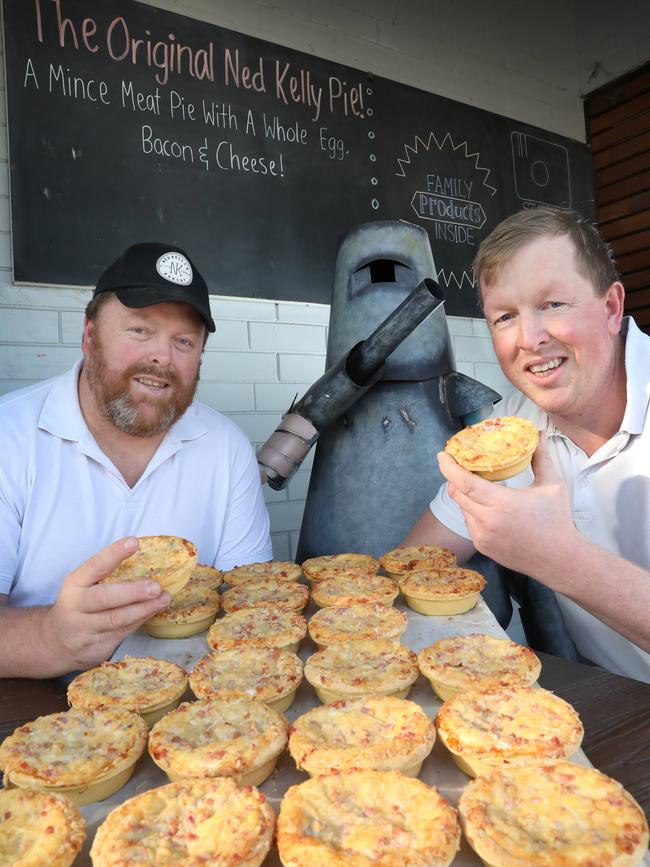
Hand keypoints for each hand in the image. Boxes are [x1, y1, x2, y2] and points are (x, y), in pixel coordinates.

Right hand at [41, 537, 170, 670]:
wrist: (56, 643)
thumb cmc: (80, 605)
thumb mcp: (83, 586)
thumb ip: (107, 575)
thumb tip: (148, 559)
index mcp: (74, 584)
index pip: (94, 566)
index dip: (113, 554)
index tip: (133, 542)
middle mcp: (76, 606)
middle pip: (105, 598)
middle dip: (133, 592)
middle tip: (155, 586)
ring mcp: (84, 629)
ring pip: (117, 619)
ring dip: (144, 608)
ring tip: (164, 598)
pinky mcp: (96, 647)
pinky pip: (122, 632)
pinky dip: (141, 620)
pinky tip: (154, 610)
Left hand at [437, 433, 579, 579]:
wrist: (560, 560)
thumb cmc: (558, 521)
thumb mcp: (552, 485)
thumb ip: (541, 457)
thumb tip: (539, 435)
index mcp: (502, 504)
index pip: (464, 483)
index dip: (449, 467)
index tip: (442, 455)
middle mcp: (487, 522)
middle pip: (457, 494)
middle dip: (454, 478)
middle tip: (457, 464)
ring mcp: (482, 537)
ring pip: (462, 508)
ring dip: (464, 495)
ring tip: (475, 484)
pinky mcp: (482, 547)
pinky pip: (469, 523)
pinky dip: (472, 511)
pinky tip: (484, 505)